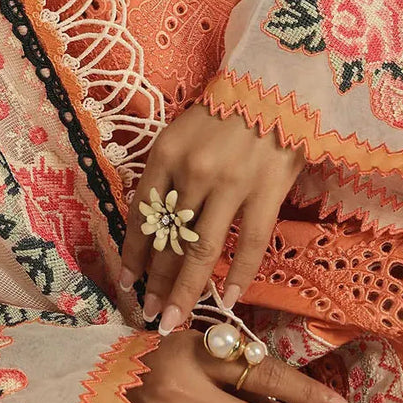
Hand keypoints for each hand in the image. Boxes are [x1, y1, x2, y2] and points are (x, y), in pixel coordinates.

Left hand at [118, 103, 304, 332]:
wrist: (276, 84)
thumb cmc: (225, 109)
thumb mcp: (182, 133)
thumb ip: (169, 174)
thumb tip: (157, 226)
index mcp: (166, 152)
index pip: (142, 213)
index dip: (133, 251)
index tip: (126, 280)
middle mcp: (193, 171)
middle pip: (169, 238)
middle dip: (156, 281)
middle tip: (149, 313)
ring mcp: (231, 183)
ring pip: (202, 250)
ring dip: (187, 290)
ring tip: (176, 319)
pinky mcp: (266, 192)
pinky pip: (249, 243)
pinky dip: (238, 275)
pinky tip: (229, 299)